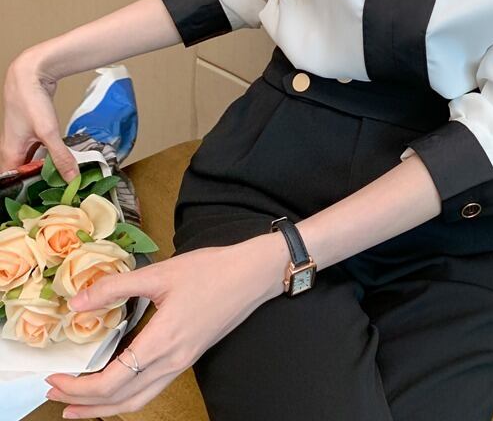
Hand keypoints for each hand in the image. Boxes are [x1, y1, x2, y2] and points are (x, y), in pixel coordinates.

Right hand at [0, 47, 78, 181]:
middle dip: (40, 182)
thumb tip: (71, 178)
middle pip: (25, 173)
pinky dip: (50, 156)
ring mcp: (22, 140)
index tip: (44, 202)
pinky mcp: (32, 132)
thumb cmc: (31, 102)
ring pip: (33, 161)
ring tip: (64, 181)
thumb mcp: (48, 132)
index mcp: (10, 152)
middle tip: (60, 193)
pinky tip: (64, 161)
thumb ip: (59, 156)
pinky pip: (39, 150)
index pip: (13, 182)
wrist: (30, 74)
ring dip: (47, 169)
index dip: (26, 193)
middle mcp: (13, 148)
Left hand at [43, 233, 288, 417]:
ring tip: (77, 407)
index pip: (111, 382)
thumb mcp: (161, 273)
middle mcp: (172, 361)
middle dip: (83, 405)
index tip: (54, 377)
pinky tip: (116, 386)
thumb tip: (76, 301)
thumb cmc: (210, 270)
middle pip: (121, 400)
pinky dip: (126, 397)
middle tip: (54, 396)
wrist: (253, 275)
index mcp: (162, 342)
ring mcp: (183, 363)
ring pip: (137, 401)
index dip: (78, 387)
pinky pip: (151, 389)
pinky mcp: (189, 357)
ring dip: (104, 409)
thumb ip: (116, 287)